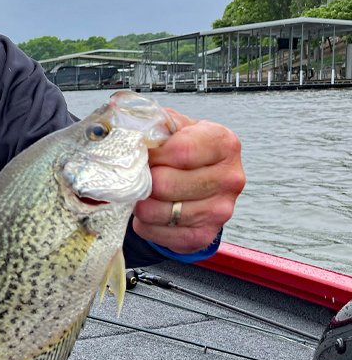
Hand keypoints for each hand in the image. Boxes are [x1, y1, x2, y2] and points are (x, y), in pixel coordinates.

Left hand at [132, 109, 244, 253]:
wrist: (198, 181)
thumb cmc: (184, 150)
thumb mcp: (175, 128)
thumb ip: (157, 124)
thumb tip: (130, 128)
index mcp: (224, 144)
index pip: (181, 151)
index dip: (153, 154)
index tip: (143, 154)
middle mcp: (229, 178)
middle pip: (166, 184)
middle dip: (143, 180)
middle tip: (138, 176)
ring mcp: (220, 210)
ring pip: (159, 211)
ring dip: (141, 203)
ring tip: (143, 194)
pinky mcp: (204, 235)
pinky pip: (159, 233)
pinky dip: (146, 224)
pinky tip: (150, 212)